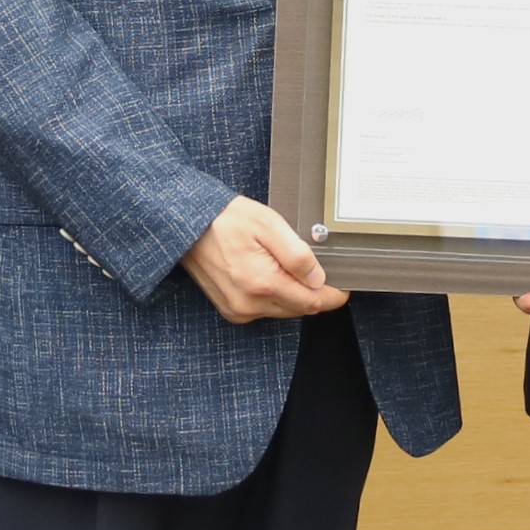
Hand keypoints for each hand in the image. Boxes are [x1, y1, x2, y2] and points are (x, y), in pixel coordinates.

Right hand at [180, 196, 349, 323]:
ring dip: (293, 293)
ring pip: (284, 310)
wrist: (187, 224)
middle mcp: (249, 304)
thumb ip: (297, 255)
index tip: (343, 284)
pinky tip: (268, 272)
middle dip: (313, 291)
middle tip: (315, 266)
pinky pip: (265, 309)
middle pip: (300, 308)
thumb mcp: (269, 225)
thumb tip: (319, 279)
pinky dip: (274, 295)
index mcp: (262, 284)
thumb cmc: (227, 219)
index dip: (333, 295)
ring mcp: (238, 310)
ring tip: (285, 263)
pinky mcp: (231, 310)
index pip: (313, 302)